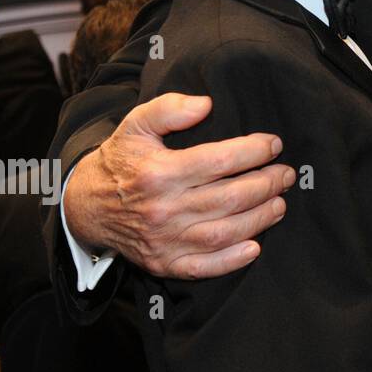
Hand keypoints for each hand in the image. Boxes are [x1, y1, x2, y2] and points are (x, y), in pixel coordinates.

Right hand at [64, 93, 294, 279]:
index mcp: (160, 173)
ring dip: (260, 218)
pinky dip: (233, 260)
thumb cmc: (121, 161)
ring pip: (225, 232)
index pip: (220, 161)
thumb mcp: (136, 125)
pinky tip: (255, 246)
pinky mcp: (164, 263)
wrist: (85, 206)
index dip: (254, 151)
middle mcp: (163, 209)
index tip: (274, 144)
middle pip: (230, 198)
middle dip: (267, 184)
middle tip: (286, 174)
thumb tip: (206, 105)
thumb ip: (169, 109)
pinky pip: (204, 267)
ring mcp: (164, 240)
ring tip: (280, 202)